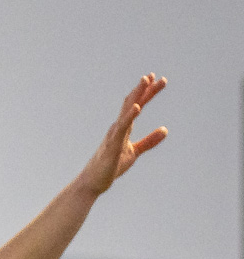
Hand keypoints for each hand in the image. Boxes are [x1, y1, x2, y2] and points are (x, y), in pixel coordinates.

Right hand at [79, 74, 166, 197]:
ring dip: (136, 95)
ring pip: (126, 111)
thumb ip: (149, 141)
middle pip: (132, 103)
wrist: (92, 183)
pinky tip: (138, 107)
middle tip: (152, 75)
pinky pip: (122, 128)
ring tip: (145, 82)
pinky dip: (130, 116)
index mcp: (123, 128)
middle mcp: (118, 127)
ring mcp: (114, 135)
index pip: (137, 105)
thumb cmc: (110, 167)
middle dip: (143, 89)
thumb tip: (165, 130)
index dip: (147, 93)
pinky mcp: (112, 145)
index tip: (157, 80)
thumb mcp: (134, 152)